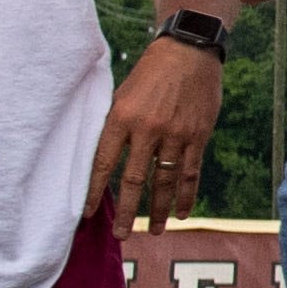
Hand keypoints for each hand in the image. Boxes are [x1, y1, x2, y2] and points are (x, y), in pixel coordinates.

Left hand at [91, 36, 223, 227]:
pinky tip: (181, 212)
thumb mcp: (122, 95)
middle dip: (128, 212)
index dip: (95, 191)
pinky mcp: (197, 136)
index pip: (103, 163)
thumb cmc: (149, 74)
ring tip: (154, 231)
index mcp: (121, 118)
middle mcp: (148, 130)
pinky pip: (190, 172)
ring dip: (158, 210)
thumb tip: (104, 160)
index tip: (89, 214)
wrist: (189, 52)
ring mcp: (175, 135)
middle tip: (122, 235)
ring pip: (165, 182)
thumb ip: (114, 126)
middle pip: (135, 180)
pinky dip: (186, 195)